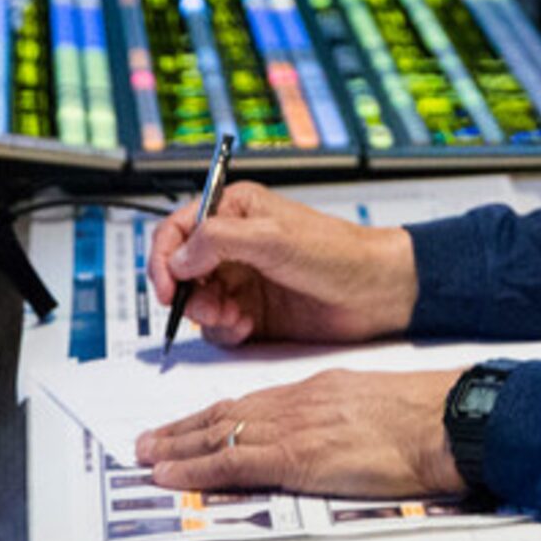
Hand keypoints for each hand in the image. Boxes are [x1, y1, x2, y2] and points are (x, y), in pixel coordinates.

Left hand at [136, 367, 468, 499]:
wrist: (447, 420)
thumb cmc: (427, 417)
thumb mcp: (375, 405)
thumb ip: (342, 416)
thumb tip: (326, 436)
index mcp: (320, 388)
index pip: (253, 400)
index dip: (213, 414)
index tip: (189, 425)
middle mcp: (300, 401)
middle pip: (227, 413)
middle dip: (184, 429)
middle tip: (148, 441)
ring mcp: (297, 427)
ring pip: (221, 434)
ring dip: (178, 448)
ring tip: (146, 457)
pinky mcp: (299, 458)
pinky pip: (235, 463)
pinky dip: (197, 469)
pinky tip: (173, 475)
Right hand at [148, 182, 418, 347]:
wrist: (377, 292)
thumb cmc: (338, 253)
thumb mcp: (274, 238)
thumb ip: (219, 241)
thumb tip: (178, 257)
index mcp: (236, 210)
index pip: (178, 229)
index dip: (164, 258)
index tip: (167, 287)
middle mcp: (236, 243)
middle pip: (182, 271)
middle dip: (187, 293)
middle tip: (209, 306)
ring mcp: (244, 279)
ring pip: (197, 301)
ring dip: (207, 313)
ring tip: (234, 317)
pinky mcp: (253, 311)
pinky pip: (219, 325)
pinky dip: (225, 330)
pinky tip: (246, 327)